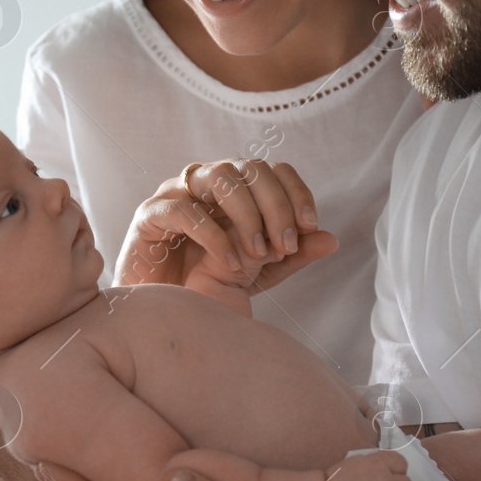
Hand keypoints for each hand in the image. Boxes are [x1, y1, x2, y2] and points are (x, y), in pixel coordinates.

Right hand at [115, 159, 337, 293]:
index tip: (310, 225)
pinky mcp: (149, 215)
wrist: (160, 313)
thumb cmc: (205, 284)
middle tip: (286, 245)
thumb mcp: (260, 272)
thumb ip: (292, 255)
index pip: (272, 169)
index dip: (295, 191)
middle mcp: (206, 183)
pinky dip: (213, 235)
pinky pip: (184, 210)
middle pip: (250, 167)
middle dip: (276, 205)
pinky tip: (229, 263)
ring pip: (220, 175)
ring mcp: (176, 193)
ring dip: (247, 213)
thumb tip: (331, 238)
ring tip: (259, 252)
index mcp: (235, 190)